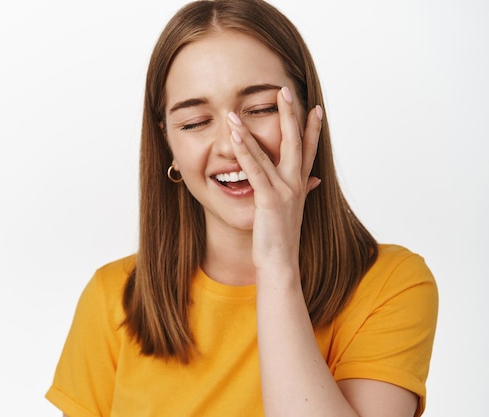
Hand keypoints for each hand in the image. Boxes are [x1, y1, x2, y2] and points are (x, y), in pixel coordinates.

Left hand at [227, 86, 321, 271]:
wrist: (281, 263)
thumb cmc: (282, 239)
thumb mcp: (294, 211)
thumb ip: (303, 191)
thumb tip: (314, 180)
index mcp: (300, 185)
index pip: (309, 150)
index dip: (312, 128)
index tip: (314, 108)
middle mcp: (296, 183)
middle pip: (295, 142)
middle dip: (290, 115)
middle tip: (286, 90)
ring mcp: (285, 190)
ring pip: (269, 152)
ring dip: (250, 129)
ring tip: (236, 111)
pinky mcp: (270, 199)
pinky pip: (255, 169)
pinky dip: (245, 151)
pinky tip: (235, 136)